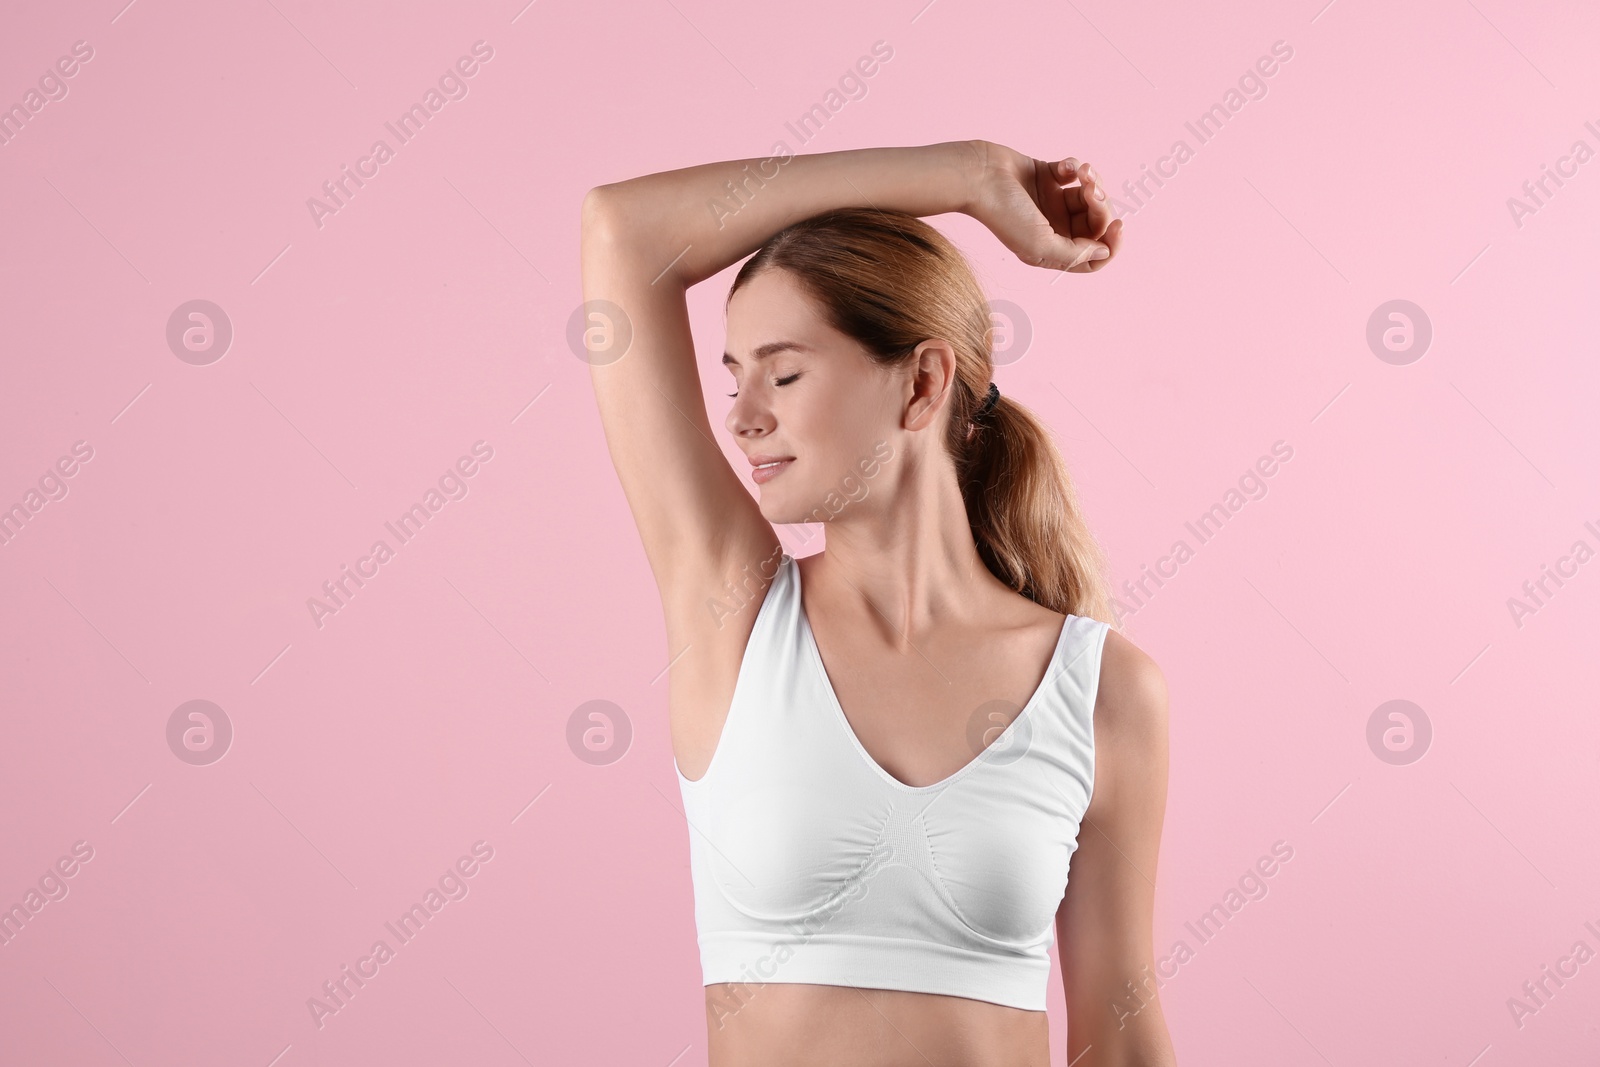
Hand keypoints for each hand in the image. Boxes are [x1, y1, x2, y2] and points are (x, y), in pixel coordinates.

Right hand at [962, 140, 1122, 272]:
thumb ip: (1074, 256)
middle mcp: (1054, 228)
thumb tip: (1104, 253)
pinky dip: (1076, 168)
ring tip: (1083, 173)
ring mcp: (1052, 202)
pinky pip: (1076, 173)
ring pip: (1090, 196)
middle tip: (1091, 190)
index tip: (1118, 225)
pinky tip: (1064, 167)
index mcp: (1051, 250)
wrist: (979, 176)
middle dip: (1101, 205)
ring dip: (1093, 182)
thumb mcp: (1040, 246)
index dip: (1111, 244)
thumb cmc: (1004, 214)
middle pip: (1096, 224)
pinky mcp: (1049, 177)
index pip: (1093, 257)